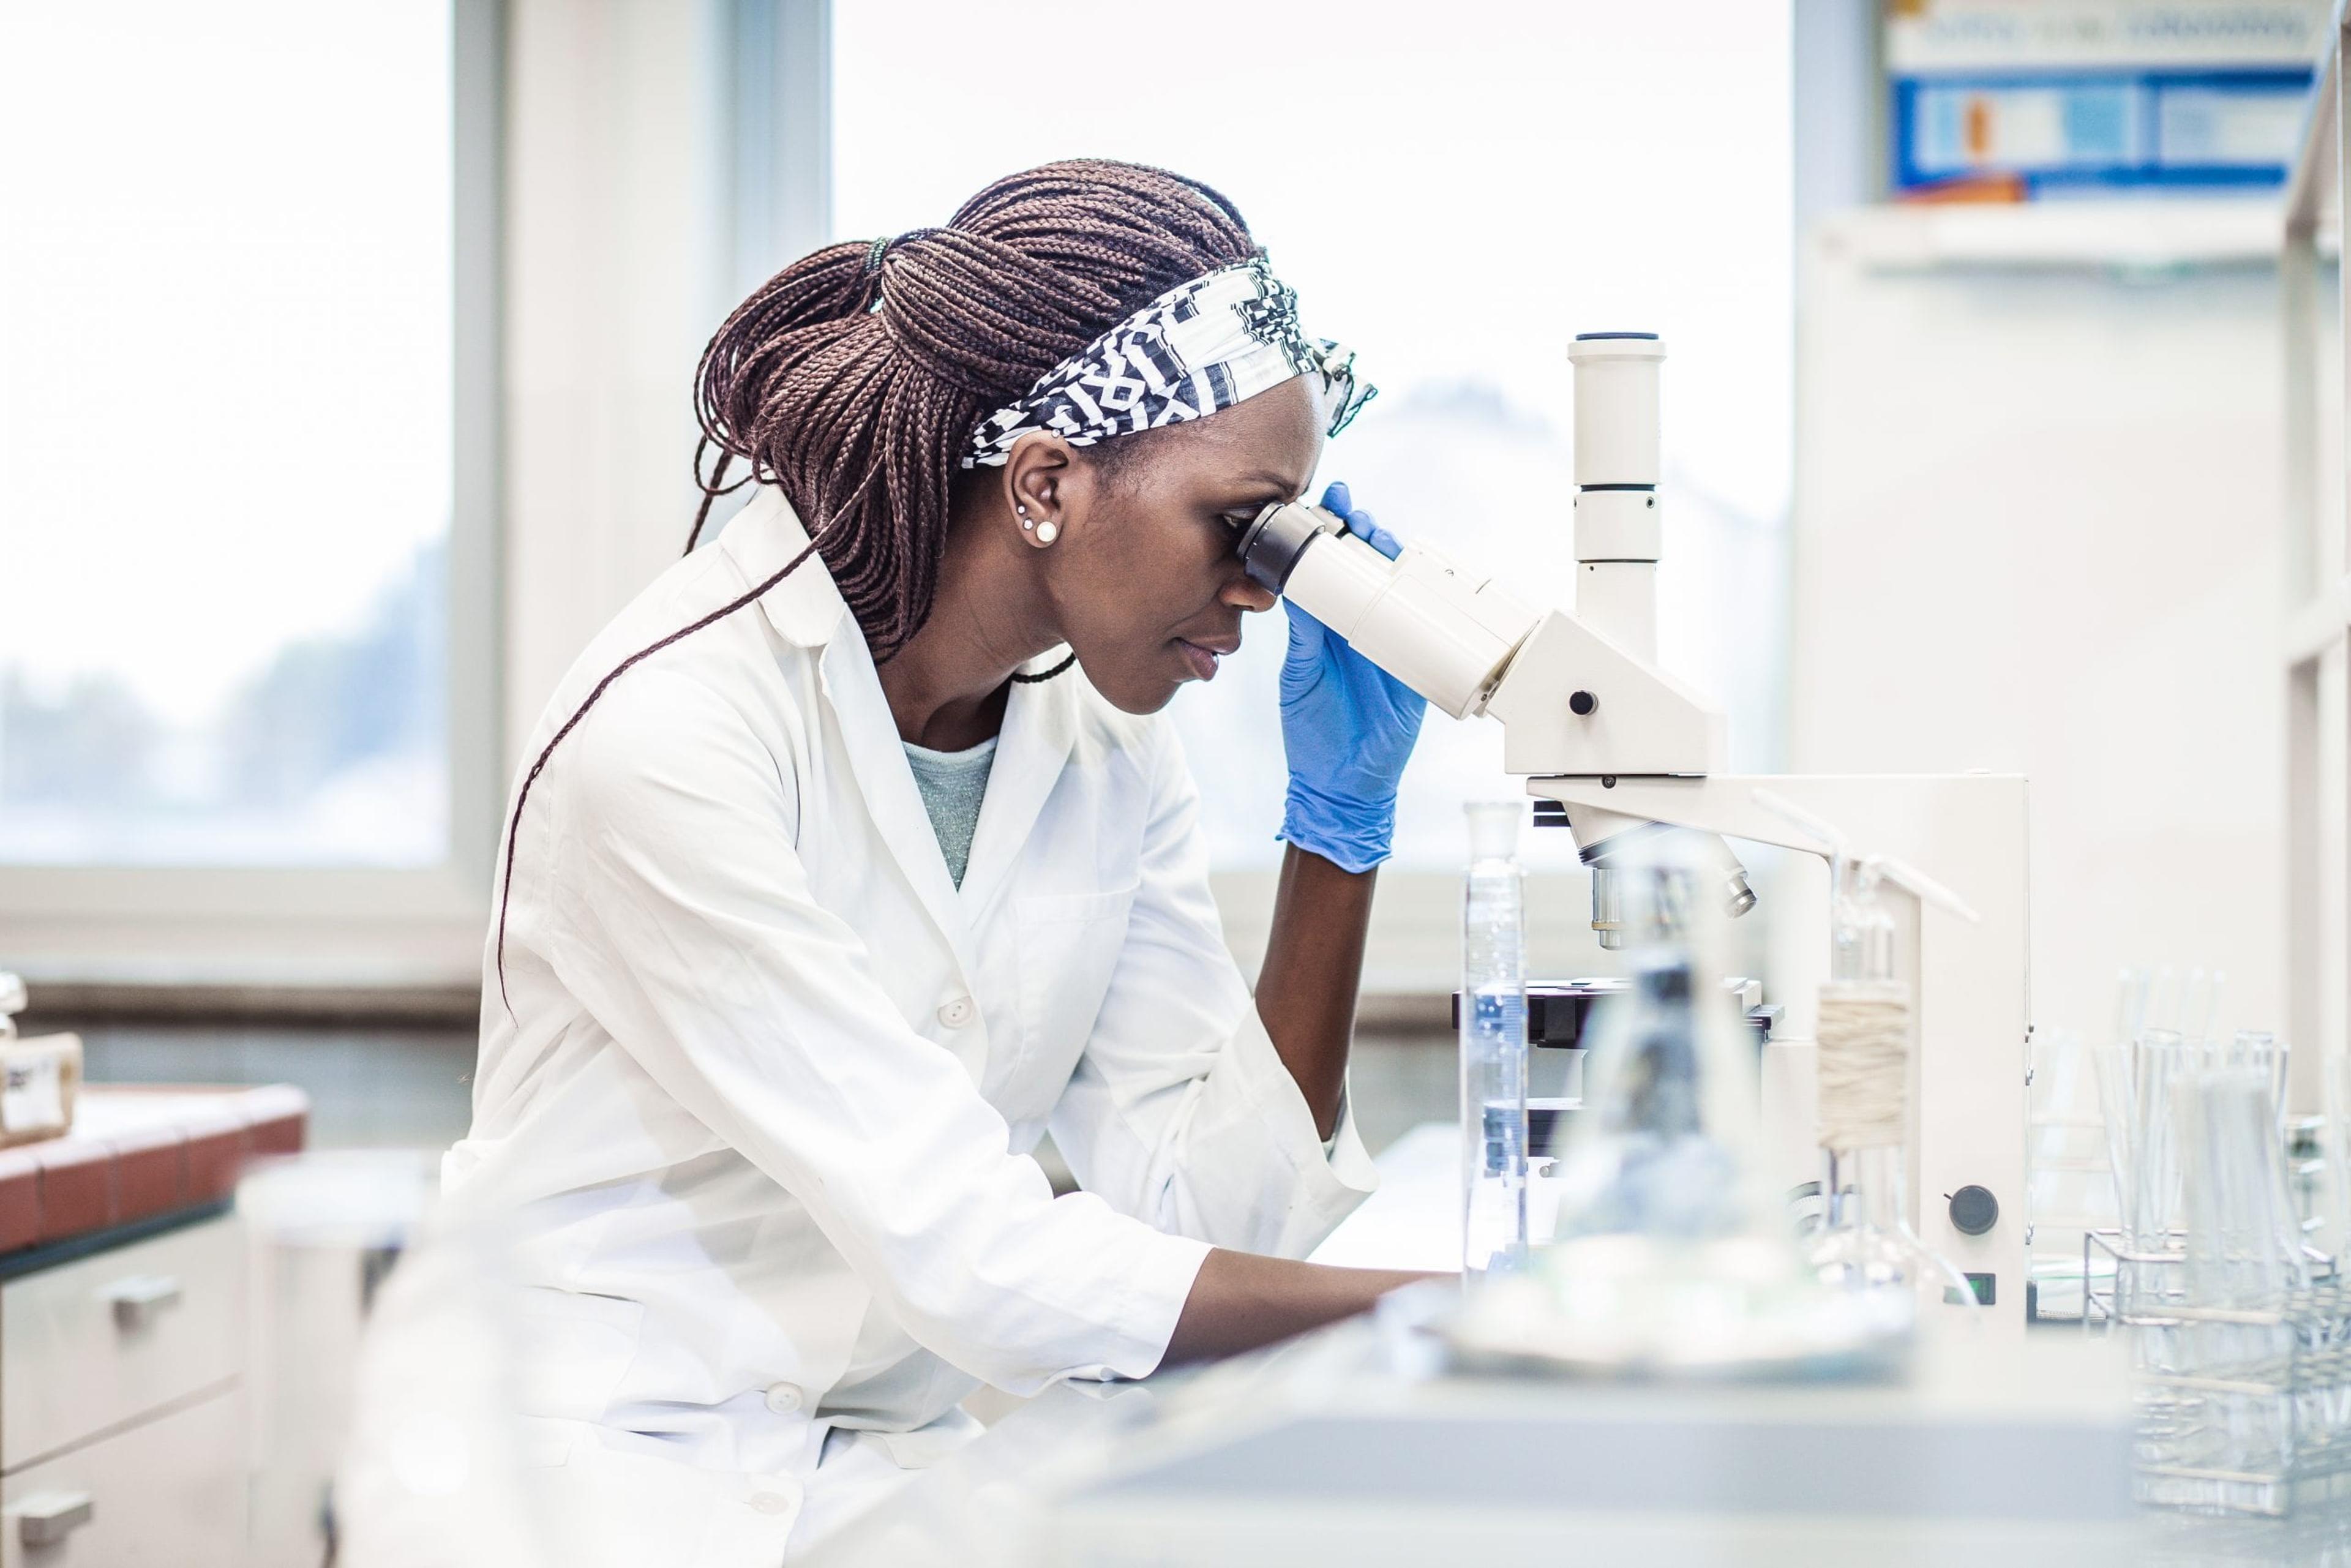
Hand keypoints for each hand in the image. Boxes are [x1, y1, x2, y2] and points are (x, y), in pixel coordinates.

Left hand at [1277, 482, 1426, 873]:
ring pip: (1399, 587)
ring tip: (1377, 534)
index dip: (1329, 536)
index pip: (1330, 570)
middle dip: (1364, 534)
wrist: (1343, 781)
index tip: (1326, 505)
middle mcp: (1361, 626)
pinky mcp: (1418, 663)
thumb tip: (1297, 589)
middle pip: (1369, 568)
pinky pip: (1429, 625)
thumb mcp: (1301, 676)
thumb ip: (1305, 635)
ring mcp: (1392, 641)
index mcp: (1328, 625)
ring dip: (1392, 557)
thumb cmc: (1314, 730)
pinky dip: (1430, 600)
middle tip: (1353, 513)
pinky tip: (1423, 577)